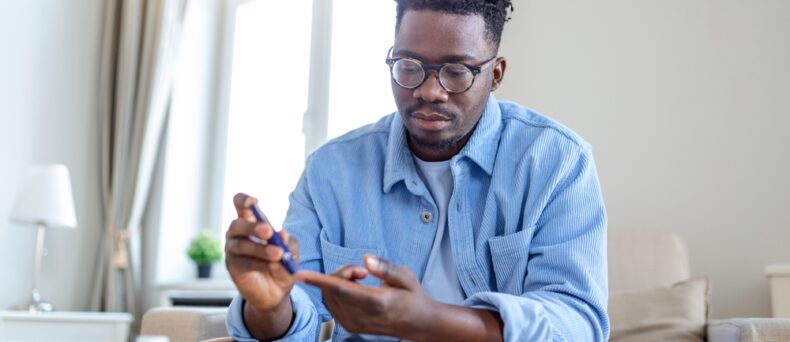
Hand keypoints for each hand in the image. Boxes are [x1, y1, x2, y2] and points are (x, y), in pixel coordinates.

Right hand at [225, 193, 299, 338]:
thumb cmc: (282, 263)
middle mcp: (237, 233)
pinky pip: (243, 262)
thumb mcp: (291, 251)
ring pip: (241, 245)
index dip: (243, 200)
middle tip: (269, 232)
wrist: (277, 292)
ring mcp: (232, 250)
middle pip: (237, 224)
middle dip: (253, 227)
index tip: (253, 201)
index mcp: (251, 222)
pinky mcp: (232, 267)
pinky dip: (259, 263)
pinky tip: (272, 266)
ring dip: (261, 249)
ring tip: (278, 254)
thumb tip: (282, 234)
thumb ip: (288, 242)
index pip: (240, 205)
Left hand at [296, 255, 431, 338]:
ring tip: (362, 279)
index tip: (299, 274)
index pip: (341, 289)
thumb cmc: (411, 296)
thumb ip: (386, 268)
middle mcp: (361, 317)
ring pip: (329, 296)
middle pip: (333, 289)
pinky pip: (332, 303)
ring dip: (338, 282)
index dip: (319, 280)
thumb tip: (366, 259)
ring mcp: (353, 324)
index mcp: (376, 303)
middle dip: (340, 273)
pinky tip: (356, 289)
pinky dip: (337, 291)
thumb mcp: (406, 277)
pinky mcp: (349, 326)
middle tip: (362, 271)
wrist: (417, 323)